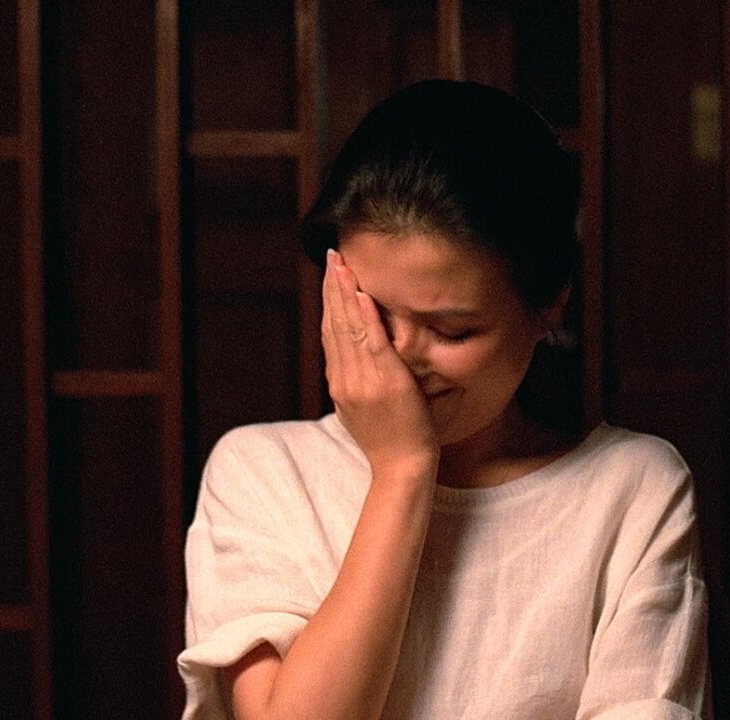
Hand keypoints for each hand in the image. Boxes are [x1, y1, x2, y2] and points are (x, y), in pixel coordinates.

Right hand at [322, 250, 438, 479]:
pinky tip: (361, 293)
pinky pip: (371, 341)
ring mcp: (362, 380)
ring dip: (343, 292)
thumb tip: (351, 365)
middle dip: (331, 287)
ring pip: (348, 327)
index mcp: (339, 384)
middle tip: (330, 255)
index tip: (328, 276)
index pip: (330, 334)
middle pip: (334, 324)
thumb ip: (356, 385)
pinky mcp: (384, 381)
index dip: (327, 302)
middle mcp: (344, 379)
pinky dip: (365, 316)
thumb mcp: (362, 412)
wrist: (402, 468)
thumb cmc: (391, 442)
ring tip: (340, 263)